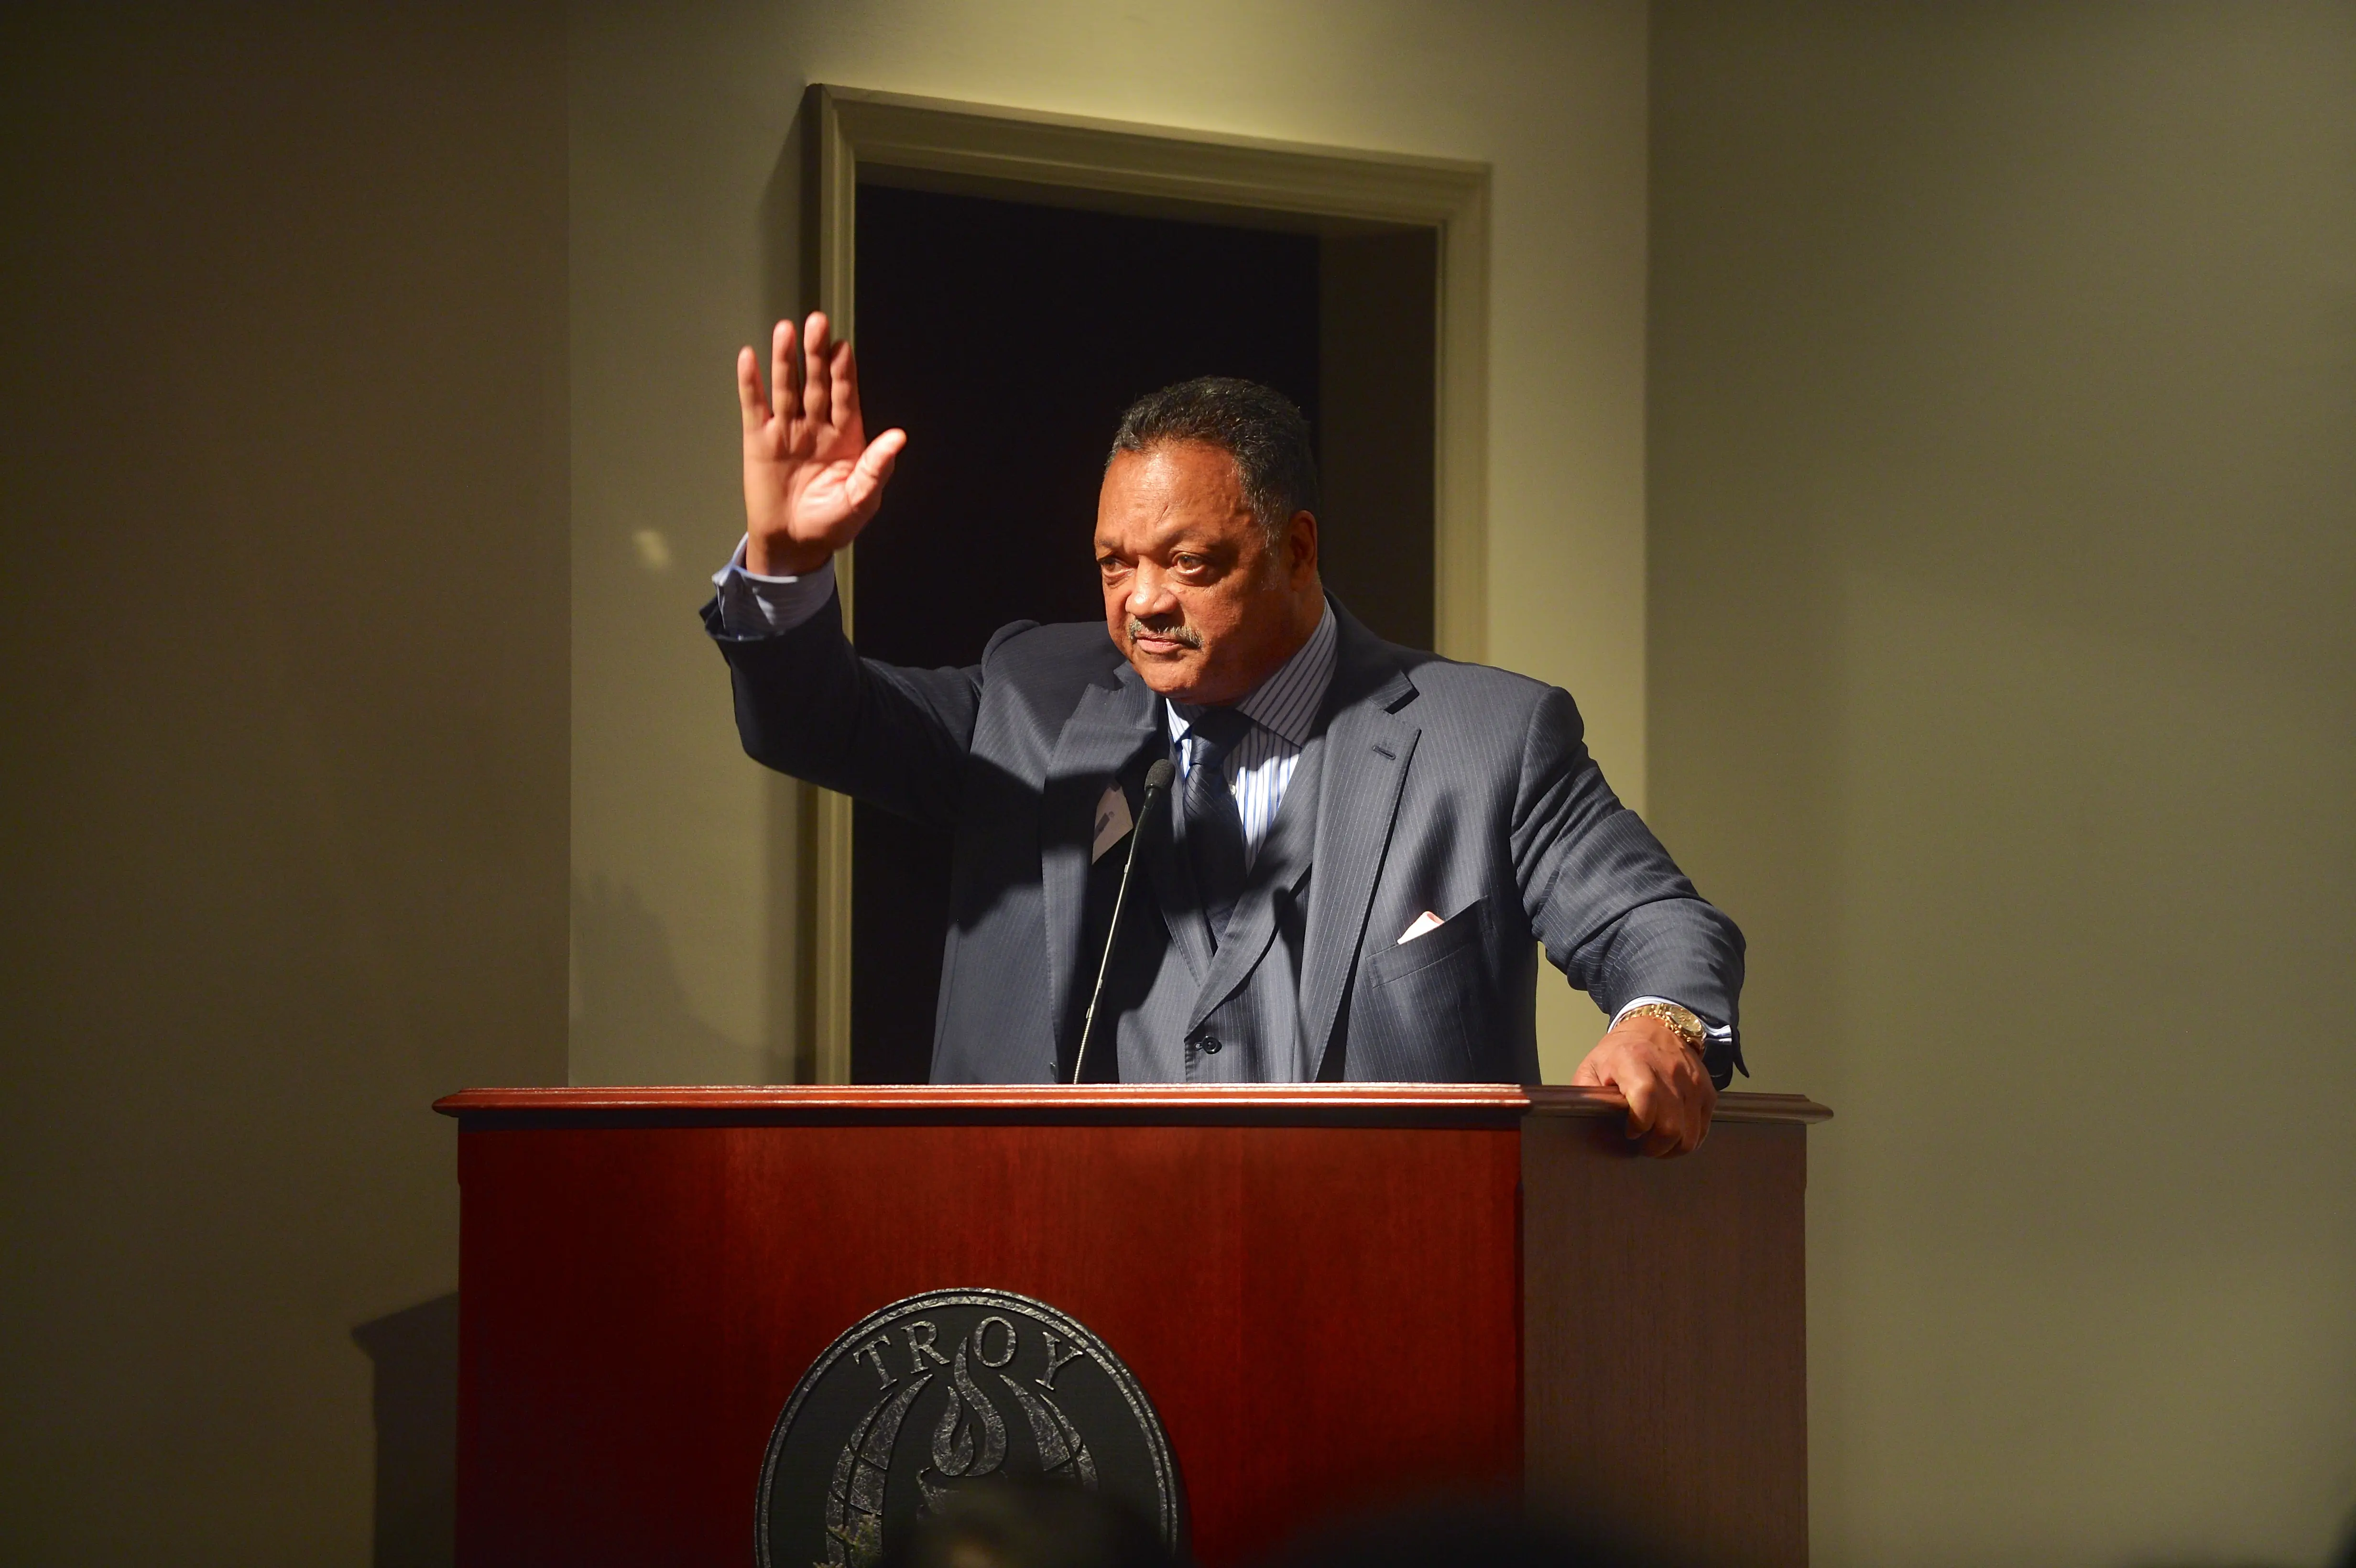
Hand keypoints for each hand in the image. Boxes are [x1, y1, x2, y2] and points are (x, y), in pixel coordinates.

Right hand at [737, 312, 906, 575]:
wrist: (793, 545)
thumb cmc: (831, 523)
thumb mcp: (861, 500)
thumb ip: (877, 467)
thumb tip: (899, 437)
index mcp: (845, 437)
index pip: (845, 396)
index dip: (843, 372)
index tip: (843, 348)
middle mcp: (816, 426)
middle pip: (815, 383)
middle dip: (815, 355)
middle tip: (816, 324)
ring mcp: (787, 430)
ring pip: (786, 388)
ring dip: (784, 360)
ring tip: (785, 331)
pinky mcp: (759, 440)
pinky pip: (755, 406)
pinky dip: (751, 383)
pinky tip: (750, 358)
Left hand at [1571, 1014, 1716, 1156]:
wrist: (1656, 1028)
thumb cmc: (1620, 1052)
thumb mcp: (1593, 1066)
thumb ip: (1587, 1094)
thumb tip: (1582, 1119)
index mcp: (1634, 1060)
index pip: (1645, 1096)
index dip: (1638, 1123)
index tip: (1630, 1132)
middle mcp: (1668, 1070)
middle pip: (1670, 1126)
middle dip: (1654, 1146)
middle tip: (1643, 1145)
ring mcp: (1691, 1081)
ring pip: (1689, 1134)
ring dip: (1672, 1147)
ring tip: (1657, 1141)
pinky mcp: (1707, 1090)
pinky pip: (1703, 1129)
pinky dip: (1688, 1138)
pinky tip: (1674, 1133)